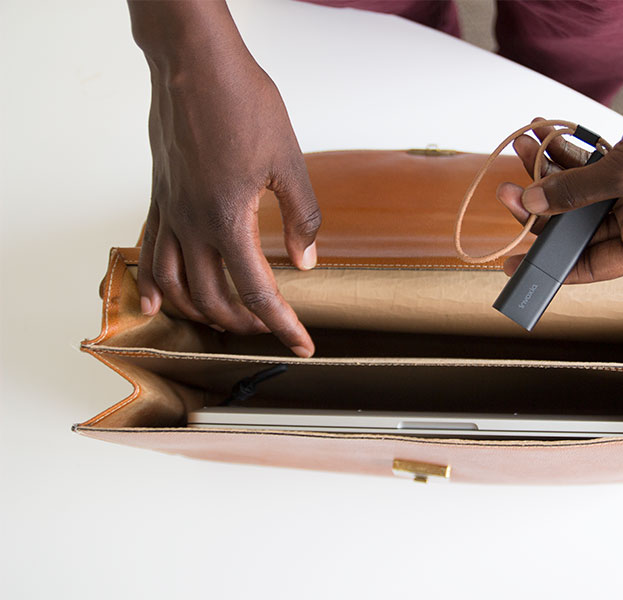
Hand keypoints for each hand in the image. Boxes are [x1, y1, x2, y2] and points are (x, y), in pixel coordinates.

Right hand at [137, 43, 318, 356]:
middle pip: (213, 298)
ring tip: (225, 322)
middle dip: (244, 323)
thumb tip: (307, 261)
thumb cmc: (242, 103)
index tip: (302, 344)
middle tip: (271, 327)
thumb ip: (301, 217)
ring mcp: (171, 212)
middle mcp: (193, 225)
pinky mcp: (159, 196)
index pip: (257, 292)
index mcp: (229, 221)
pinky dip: (154, 283)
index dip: (283, 324)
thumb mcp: (288, 162)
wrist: (194, 64)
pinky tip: (157, 301)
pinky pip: (148, 250)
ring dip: (201, 311)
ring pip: (175, 284)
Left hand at [498, 30, 622, 283]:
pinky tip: (545, 134)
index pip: (594, 266)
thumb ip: (576, 191)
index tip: (514, 264)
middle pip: (581, 227)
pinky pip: (592, 166)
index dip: (552, 266)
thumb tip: (532, 203)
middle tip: (509, 191)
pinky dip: (570, 152)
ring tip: (525, 147)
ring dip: (552, 171)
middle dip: (544, 207)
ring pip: (583, 193)